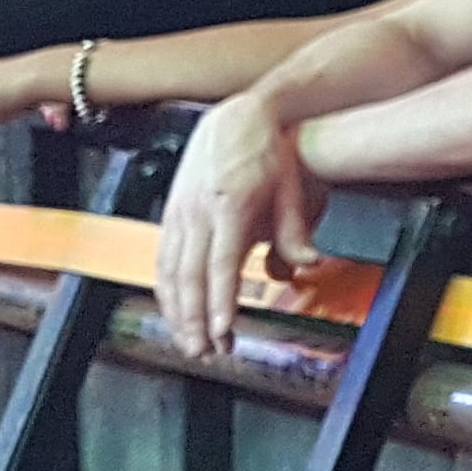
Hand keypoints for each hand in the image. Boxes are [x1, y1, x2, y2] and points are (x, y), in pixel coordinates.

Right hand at [154, 93, 324, 356]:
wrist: (236, 118)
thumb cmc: (269, 154)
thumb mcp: (292, 189)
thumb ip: (295, 231)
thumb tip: (308, 264)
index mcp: (231, 208)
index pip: (222, 263)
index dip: (220, 299)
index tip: (223, 328)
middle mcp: (198, 213)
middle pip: (191, 276)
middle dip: (196, 318)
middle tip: (205, 352)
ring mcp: (180, 213)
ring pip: (171, 271)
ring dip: (178, 311)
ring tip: (189, 342)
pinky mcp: (172, 214)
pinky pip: (163, 258)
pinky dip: (166, 289)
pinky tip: (173, 310)